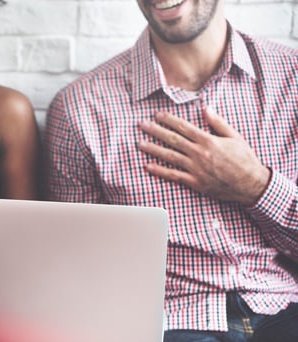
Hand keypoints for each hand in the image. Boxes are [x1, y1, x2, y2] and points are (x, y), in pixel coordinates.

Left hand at [138, 106, 270, 205]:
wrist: (250, 184)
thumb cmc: (244, 159)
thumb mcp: (235, 137)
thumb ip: (218, 123)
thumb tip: (205, 108)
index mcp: (208, 140)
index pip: (183, 127)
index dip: (169, 120)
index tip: (157, 115)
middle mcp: (199, 153)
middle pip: (173, 139)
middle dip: (155, 131)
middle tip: (141, 125)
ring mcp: (196, 168)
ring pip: (170, 156)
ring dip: (153, 149)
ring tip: (139, 143)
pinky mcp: (195, 182)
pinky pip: (173, 175)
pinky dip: (160, 171)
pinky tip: (148, 166)